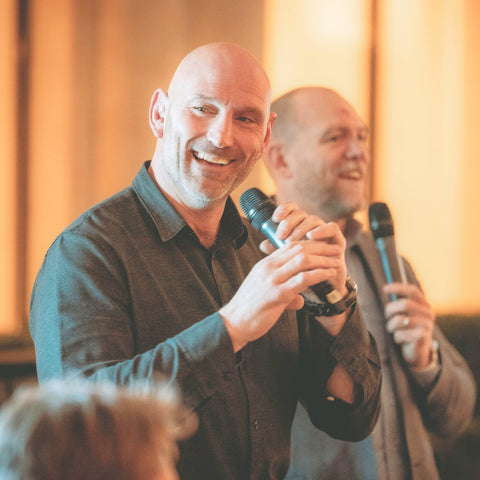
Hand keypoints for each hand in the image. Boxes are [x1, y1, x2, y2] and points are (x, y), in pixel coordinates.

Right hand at [220, 203, 347, 350]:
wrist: (234, 323)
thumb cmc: (250, 310)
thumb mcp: (267, 294)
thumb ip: (284, 292)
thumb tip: (299, 300)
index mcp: (265, 264)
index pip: (290, 245)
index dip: (310, 243)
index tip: (324, 245)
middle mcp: (268, 268)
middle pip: (299, 248)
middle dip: (320, 247)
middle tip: (336, 249)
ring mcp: (272, 280)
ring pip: (303, 260)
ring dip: (323, 259)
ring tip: (337, 261)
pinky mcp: (277, 294)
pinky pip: (302, 279)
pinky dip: (319, 274)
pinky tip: (330, 275)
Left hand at [259, 202, 347, 292]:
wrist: (322, 292)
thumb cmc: (302, 275)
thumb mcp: (285, 264)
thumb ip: (276, 252)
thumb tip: (263, 243)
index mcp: (298, 228)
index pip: (291, 210)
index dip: (284, 210)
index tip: (274, 218)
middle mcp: (312, 228)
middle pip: (300, 213)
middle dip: (289, 222)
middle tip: (280, 235)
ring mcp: (325, 234)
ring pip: (313, 219)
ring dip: (301, 228)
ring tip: (292, 241)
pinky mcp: (337, 241)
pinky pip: (332, 228)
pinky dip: (322, 230)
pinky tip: (312, 235)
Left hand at [384, 283, 435, 366]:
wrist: (417, 351)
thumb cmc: (406, 329)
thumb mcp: (403, 314)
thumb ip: (398, 303)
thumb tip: (385, 288)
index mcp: (423, 305)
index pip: (413, 291)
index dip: (398, 288)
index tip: (385, 288)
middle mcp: (428, 314)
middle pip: (405, 304)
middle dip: (390, 310)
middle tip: (387, 316)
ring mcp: (427, 326)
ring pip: (400, 320)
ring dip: (390, 326)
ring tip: (392, 330)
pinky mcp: (423, 339)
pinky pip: (401, 334)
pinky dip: (396, 337)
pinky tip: (400, 340)